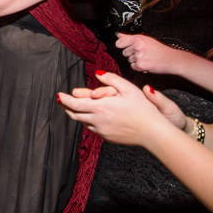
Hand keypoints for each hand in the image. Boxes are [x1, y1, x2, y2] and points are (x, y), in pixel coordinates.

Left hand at [58, 70, 185, 145]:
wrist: (153, 133)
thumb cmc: (143, 109)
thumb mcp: (129, 89)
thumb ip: (111, 79)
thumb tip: (97, 74)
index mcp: (100, 107)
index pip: (74, 104)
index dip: (64, 99)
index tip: (59, 95)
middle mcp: (97, 120)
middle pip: (74, 114)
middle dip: (66, 106)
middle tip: (62, 101)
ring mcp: (101, 130)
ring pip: (82, 122)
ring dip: (76, 114)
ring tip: (74, 108)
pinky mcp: (107, 137)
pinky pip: (92, 129)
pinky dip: (87, 121)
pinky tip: (90, 117)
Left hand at [116, 33, 177, 73]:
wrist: (171, 59)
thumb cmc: (160, 49)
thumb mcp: (146, 39)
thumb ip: (130, 37)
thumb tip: (118, 35)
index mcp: (138, 39)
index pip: (119, 42)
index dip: (123, 45)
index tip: (127, 46)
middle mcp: (138, 47)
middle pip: (124, 52)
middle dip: (131, 53)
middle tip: (143, 52)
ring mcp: (139, 56)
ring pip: (129, 60)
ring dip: (135, 60)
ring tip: (146, 57)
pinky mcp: (140, 65)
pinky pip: (133, 67)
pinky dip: (138, 66)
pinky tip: (146, 63)